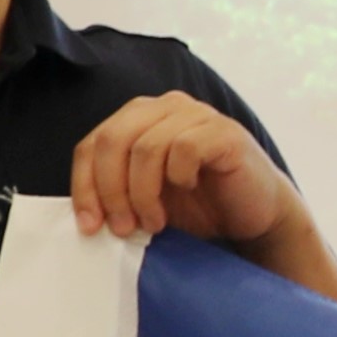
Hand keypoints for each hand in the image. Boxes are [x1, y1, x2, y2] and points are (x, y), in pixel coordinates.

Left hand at [73, 93, 336, 307]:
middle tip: (122, 228)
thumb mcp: (146, 200)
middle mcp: (164, 108)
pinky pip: (185, 148)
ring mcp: (196, 115)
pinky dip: (179, 176)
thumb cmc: (199, 207)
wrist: (254, 217)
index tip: (90, 227)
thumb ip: (116, 192)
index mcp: (138, 119)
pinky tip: (188, 190)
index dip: (85, 186)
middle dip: (111, 191)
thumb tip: (82, 215)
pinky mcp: (223, 132)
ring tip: (154, 223)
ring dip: (143, 193)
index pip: (93, 144)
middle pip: (113, 140)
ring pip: (146, 147)